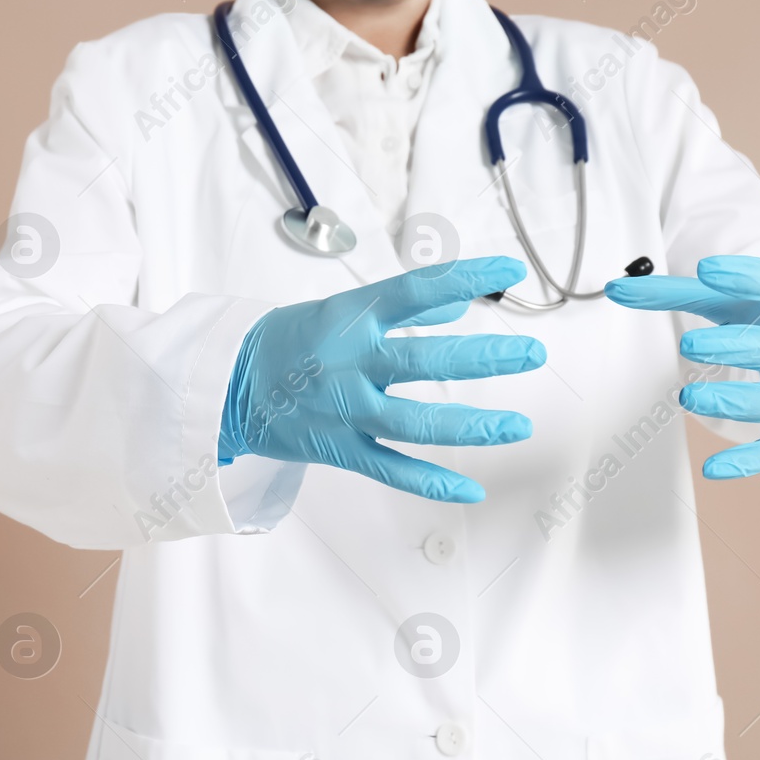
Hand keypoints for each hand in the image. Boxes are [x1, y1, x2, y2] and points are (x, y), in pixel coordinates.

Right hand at [218, 257, 544, 502]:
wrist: (227, 387)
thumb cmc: (287, 342)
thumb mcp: (339, 310)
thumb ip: (401, 308)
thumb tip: (457, 304)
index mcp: (348, 319)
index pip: (416, 290)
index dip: (466, 278)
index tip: (508, 270)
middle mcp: (348, 363)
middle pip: (427, 362)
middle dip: (486, 358)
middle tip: (532, 354)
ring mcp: (343, 410)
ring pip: (415, 423)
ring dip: (472, 426)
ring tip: (517, 425)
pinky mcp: (338, 449)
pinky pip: (390, 470)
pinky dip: (430, 482)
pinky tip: (469, 489)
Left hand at [605, 255, 759, 479]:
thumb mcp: (738, 303)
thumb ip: (679, 293)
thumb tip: (616, 287)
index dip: (749, 278)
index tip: (705, 269)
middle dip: (740, 347)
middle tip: (689, 346)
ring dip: (739, 402)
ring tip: (690, 398)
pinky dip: (749, 462)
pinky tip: (713, 468)